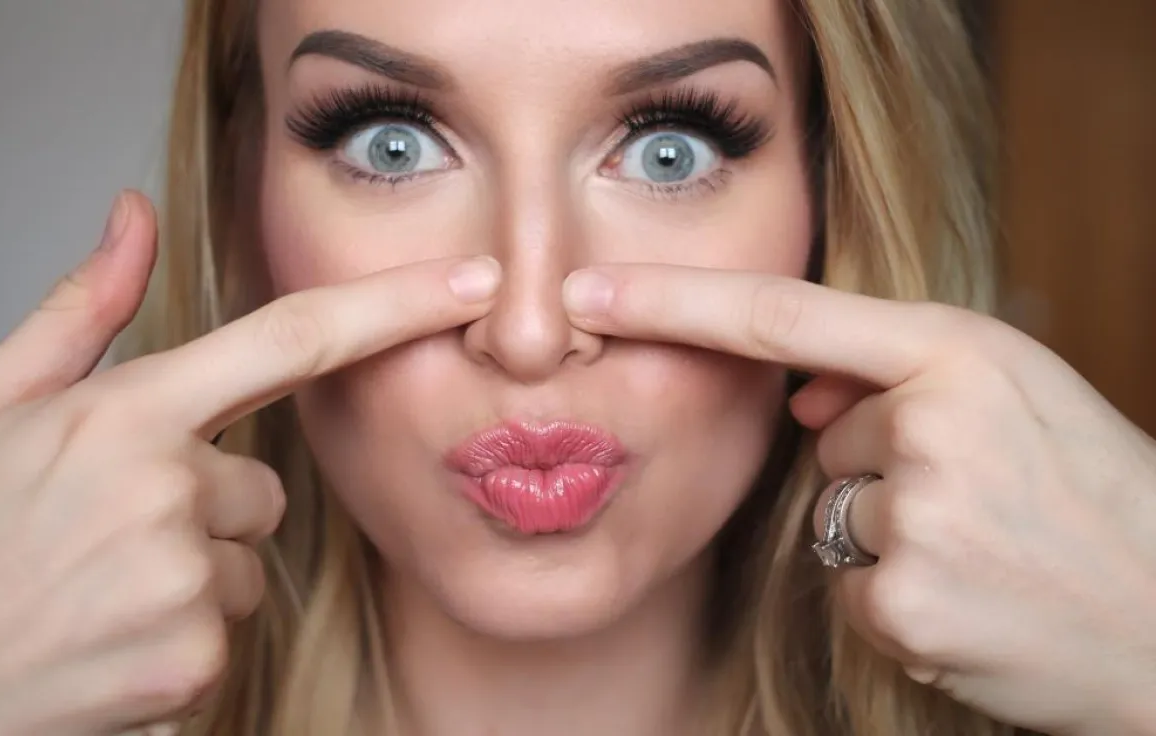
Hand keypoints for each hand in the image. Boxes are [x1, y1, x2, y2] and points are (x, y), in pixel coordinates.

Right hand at [0, 191, 501, 734]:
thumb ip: (83, 311)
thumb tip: (132, 215)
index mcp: (124, 413)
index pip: (294, 340)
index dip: (396, 303)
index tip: (473, 281)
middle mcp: (165, 491)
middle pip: (262, 490)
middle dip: (206, 511)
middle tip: (105, 539)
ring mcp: (181, 584)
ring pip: (247, 568)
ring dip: (192, 580)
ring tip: (96, 594)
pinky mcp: (190, 667)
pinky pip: (228, 636)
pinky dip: (179, 644)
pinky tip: (104, 645)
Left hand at [563, 264, 1155, 735]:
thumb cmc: (1098, 498)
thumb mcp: (1019, 399)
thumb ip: (903, 378)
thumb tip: (803, 396)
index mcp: (961, 352)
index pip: (782, 316)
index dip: (673, 300)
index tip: (588, 287)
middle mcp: (932, 424)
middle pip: (825, 440)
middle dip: (879, 467)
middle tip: (984, 498)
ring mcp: (918, 517)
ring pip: (836, 515)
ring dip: (891, 536)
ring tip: (986, 552)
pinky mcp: (904, 603)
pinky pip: (849, 587)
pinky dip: (895, 598)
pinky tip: (972, 601)